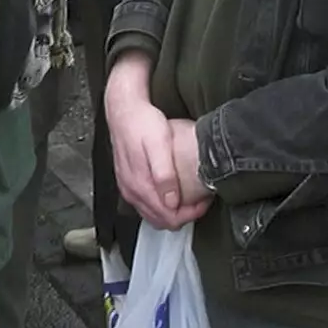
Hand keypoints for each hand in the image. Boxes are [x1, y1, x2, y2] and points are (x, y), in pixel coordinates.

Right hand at [105, 55, 205, 228]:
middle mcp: (131, 190)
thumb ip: (164, 174)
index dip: (190, 215)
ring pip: (152, 214)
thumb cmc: (142, 122)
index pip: (168, 217)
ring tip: (190, 198)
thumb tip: (171, 201)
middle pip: (160, 220)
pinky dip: (161, 205)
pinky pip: (145, 204)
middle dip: (183, 215)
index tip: (204, 202)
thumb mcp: (158, 144)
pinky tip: (172, 192)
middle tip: (201, 201)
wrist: (123, 108)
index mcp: (140, 185)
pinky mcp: (127, 180)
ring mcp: (127, 187)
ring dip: (172, 212)